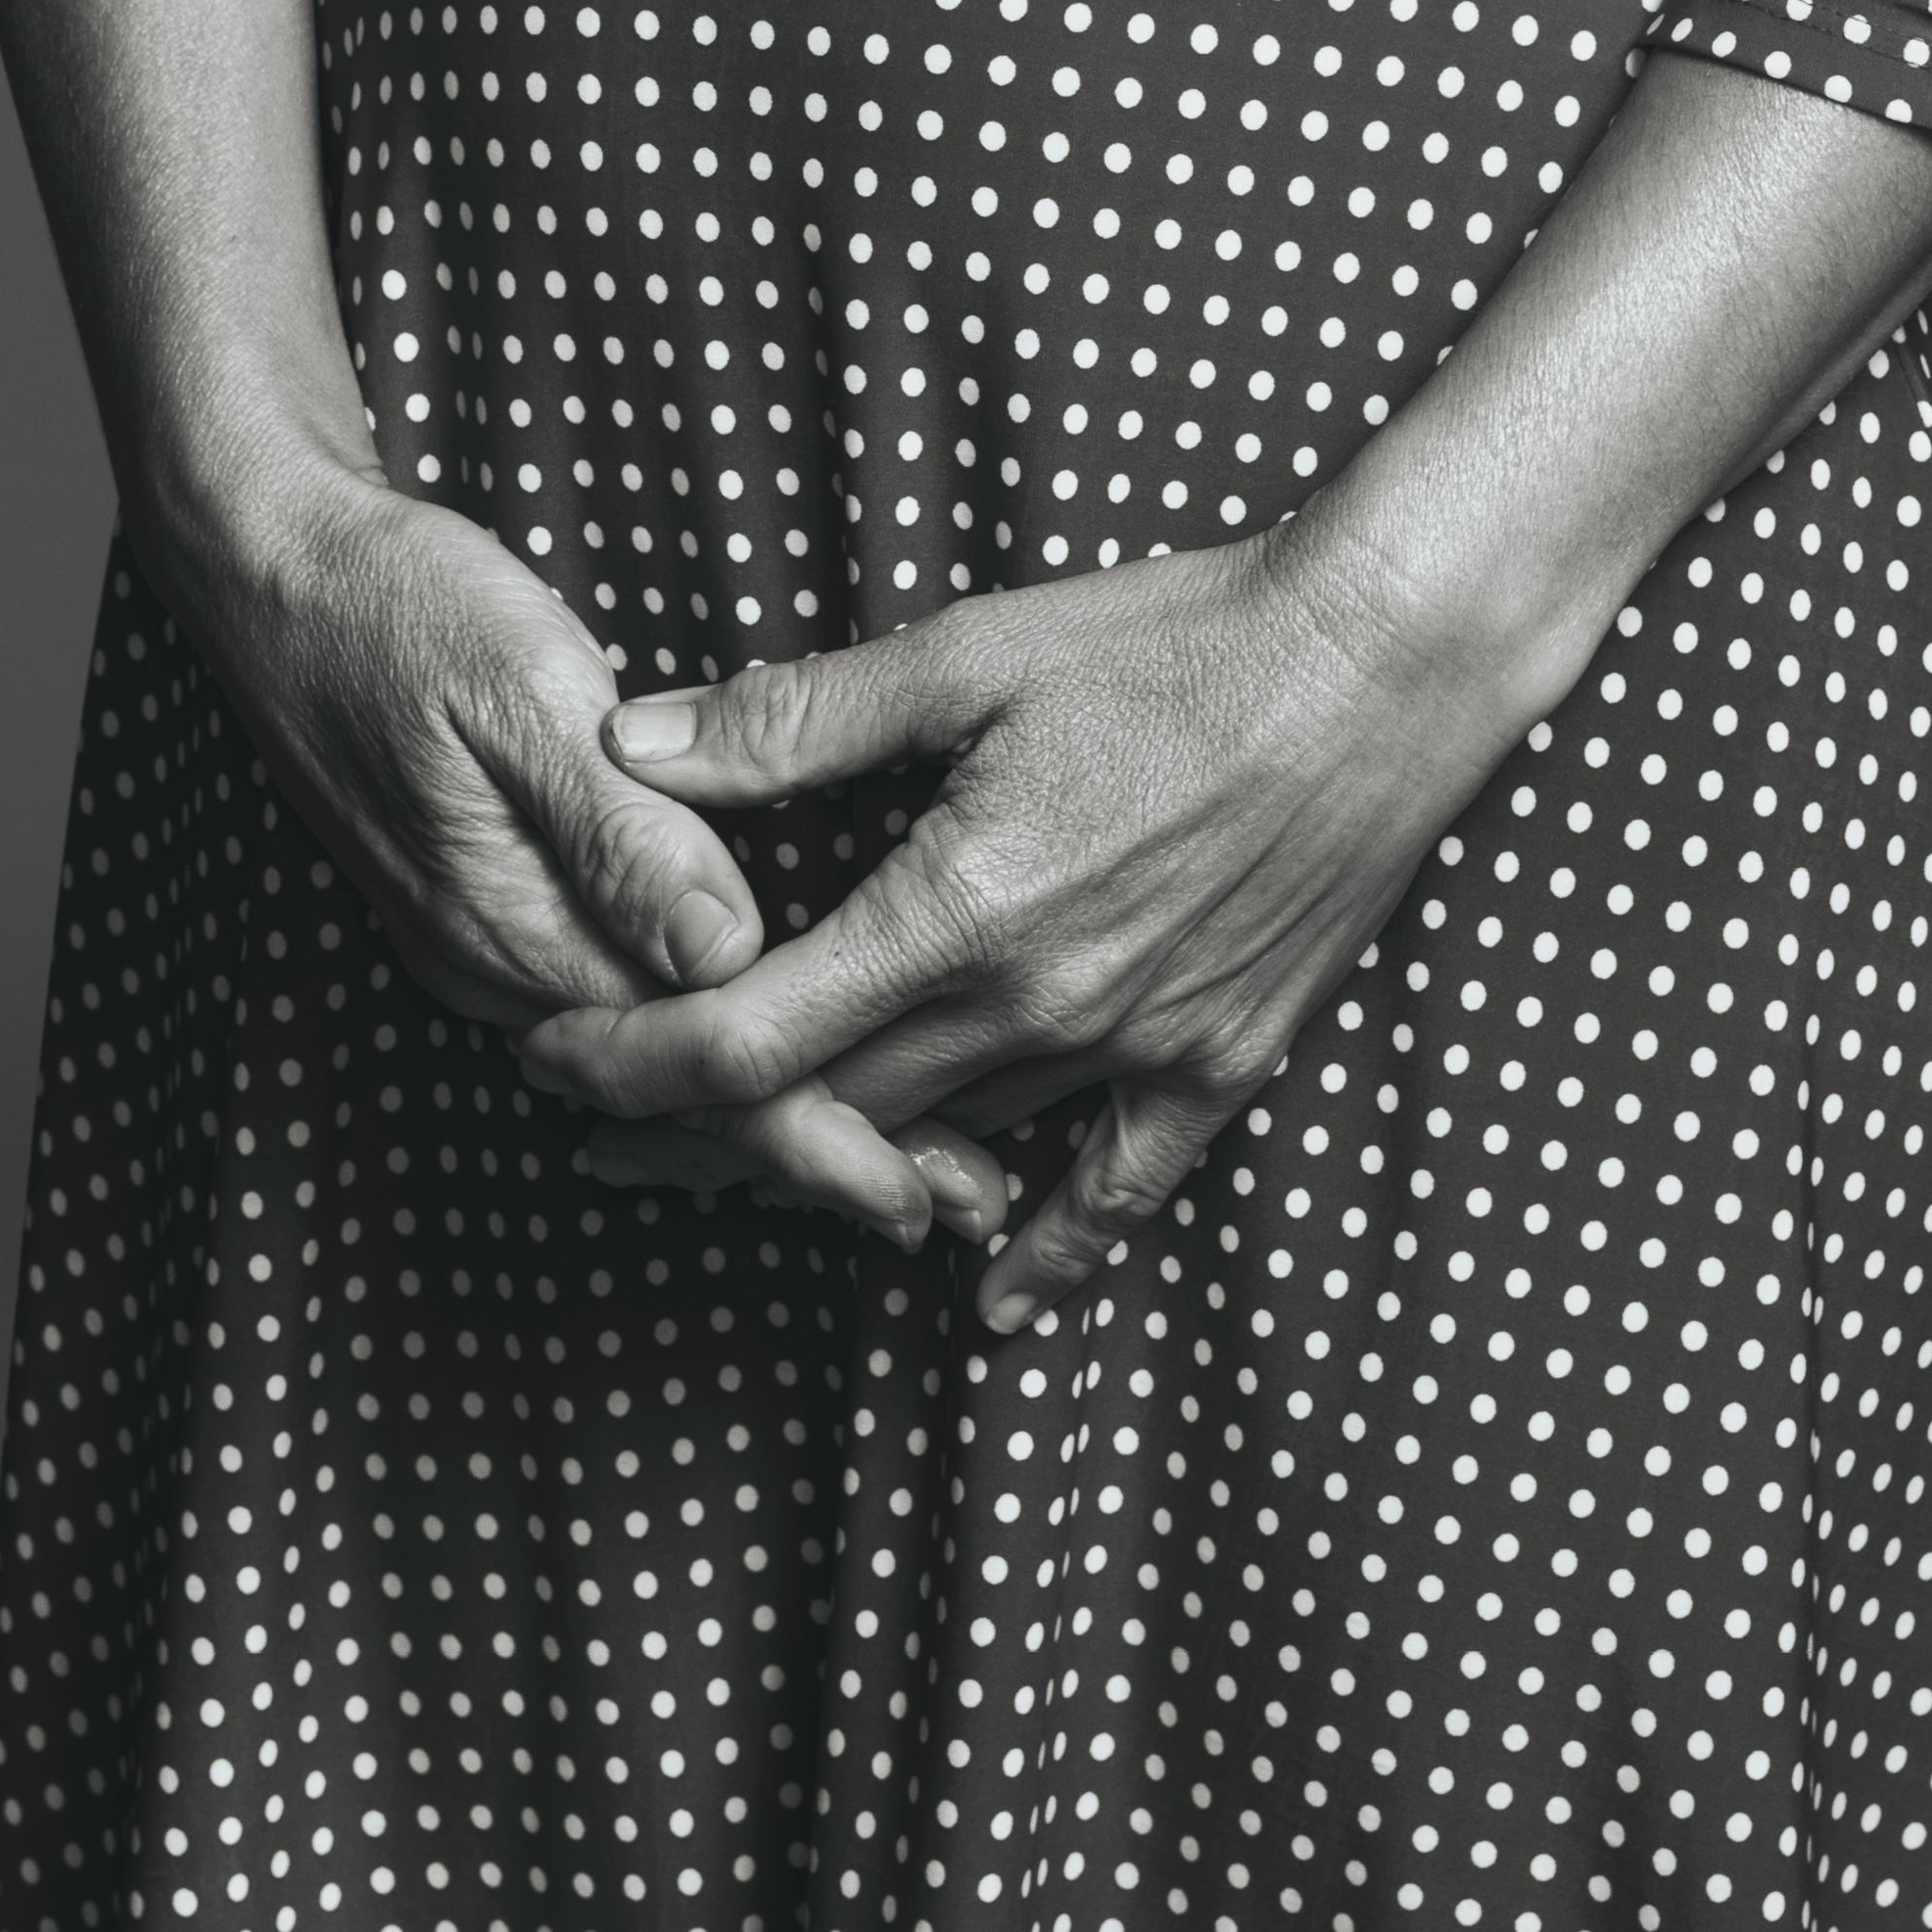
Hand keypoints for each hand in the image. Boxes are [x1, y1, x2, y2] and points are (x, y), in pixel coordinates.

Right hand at [181, 459, 991, 1251]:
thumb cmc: (401, 610)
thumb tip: (727, 949)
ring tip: (912, 1157)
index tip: (919, 1184)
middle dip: (827, 1153)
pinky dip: (719, 1055)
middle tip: (964, 1202)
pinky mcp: (499, 912)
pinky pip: (627, 1019)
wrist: (274, 581)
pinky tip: (783, 1055)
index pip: (697, 1067)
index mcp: (521, 924)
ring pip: (662, 1070)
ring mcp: (494, 948)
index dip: (818, 1132)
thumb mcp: (516, 689)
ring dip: (784, 1114)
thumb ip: (620, 828)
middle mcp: (505, 966)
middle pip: (688, 1095)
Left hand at [519, 529, 1554, 1327]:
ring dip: (832, 1173)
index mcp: (956, 912)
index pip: (747, 1037)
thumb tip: (636, 740)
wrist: (1380, 659)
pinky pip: (1117, 1192)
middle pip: (827, 1118)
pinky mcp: (1221, 1059)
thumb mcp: (971, 652)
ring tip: (734, 1173)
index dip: (629, 1062)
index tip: (551, 1063)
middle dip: (693, 1135)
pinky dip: (1046, 1251)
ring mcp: (1134, 1049)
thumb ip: (798, 718)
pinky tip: (991, 1295)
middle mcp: (1036, 1009)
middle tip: (594, 1140)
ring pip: (946, 1154)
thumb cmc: (1176, 636)